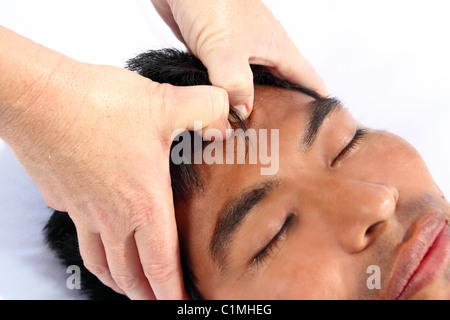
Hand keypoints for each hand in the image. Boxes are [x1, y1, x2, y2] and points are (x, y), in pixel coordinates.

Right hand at [0, 27, 228, 298]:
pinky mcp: (61, 195)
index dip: (173, 291)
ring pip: (100, 259)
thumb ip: (208, 109)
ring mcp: (82, 208)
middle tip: (156, 299)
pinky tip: (95, 232)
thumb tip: (229, 118)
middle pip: (129, 272)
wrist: (36, 96)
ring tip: (125, 283)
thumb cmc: (98, 104)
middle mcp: (111, 215)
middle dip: (145, 292)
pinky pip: (79, 230)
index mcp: (142, 203)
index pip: (161, 264)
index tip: (182, 303)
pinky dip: (92, 244)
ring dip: (116, 277)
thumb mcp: (167, 102)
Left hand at [152, 0, 327, 116]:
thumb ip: (236, 84)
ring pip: (253, 87)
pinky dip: (228, 98)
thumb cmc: (211, 2)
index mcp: (278, 49)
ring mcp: (240, 53)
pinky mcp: (216, 55)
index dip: (317, 104)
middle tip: (283, 140)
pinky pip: (227, 83)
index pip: (309, 80)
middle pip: (282, 88)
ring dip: (254, 106)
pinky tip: (222, 111)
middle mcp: (263, 52)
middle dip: (284, 112)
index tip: (322, 129)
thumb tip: (243, 112)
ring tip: (254, 132)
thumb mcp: (226, 49)